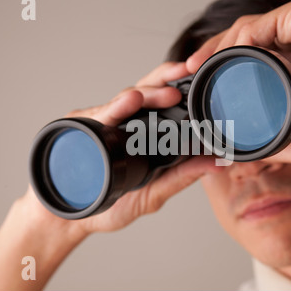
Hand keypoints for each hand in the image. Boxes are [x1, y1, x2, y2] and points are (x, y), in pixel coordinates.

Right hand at [0, 62, 222, 290]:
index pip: (164, 104)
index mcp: (144, 134)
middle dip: (167, 81)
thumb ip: (182, 177)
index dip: (182, 88)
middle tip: (187, 73)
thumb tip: (218, 163)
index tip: (202, 79)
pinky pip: (99, 116)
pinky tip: (129, 101)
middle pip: (146, 93)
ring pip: (125, 99)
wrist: (71, 218)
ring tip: (166, 93)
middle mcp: (124, 124)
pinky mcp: (81, 128)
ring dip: (148, 94)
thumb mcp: (153, 193)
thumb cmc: (110, 203)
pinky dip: (115, 108)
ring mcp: (102, 123)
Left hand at [186, 0, 290, 167]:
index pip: (246, 55)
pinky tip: (226, 54)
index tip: (197, 82)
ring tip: (198, 65)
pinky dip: (242, 37)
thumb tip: (240, 152)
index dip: (218, 66)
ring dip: (217, 44)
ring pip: (246, 28)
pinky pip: (264, 23)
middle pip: (240, 39)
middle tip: (188, 70)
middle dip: (210, 52)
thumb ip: (270, 142)